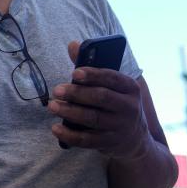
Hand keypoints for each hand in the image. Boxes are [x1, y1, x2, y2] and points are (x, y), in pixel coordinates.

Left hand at [49, 41, 149, 159]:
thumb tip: (72, 44)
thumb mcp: (111, 86)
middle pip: (101, 97)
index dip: (93, 75)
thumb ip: (91, 66)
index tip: (74, 72)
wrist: (134, 139)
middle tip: (56, 90)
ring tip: (52, 106)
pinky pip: (88, 140)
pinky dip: (70, 135)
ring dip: (70, 112)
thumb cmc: (116, 104)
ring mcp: (120, 127)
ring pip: (93, 118)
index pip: (112, 78)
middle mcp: (129, 107)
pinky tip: (55, 128)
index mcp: (130, 88)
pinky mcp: (110, 143)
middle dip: (77, 93)